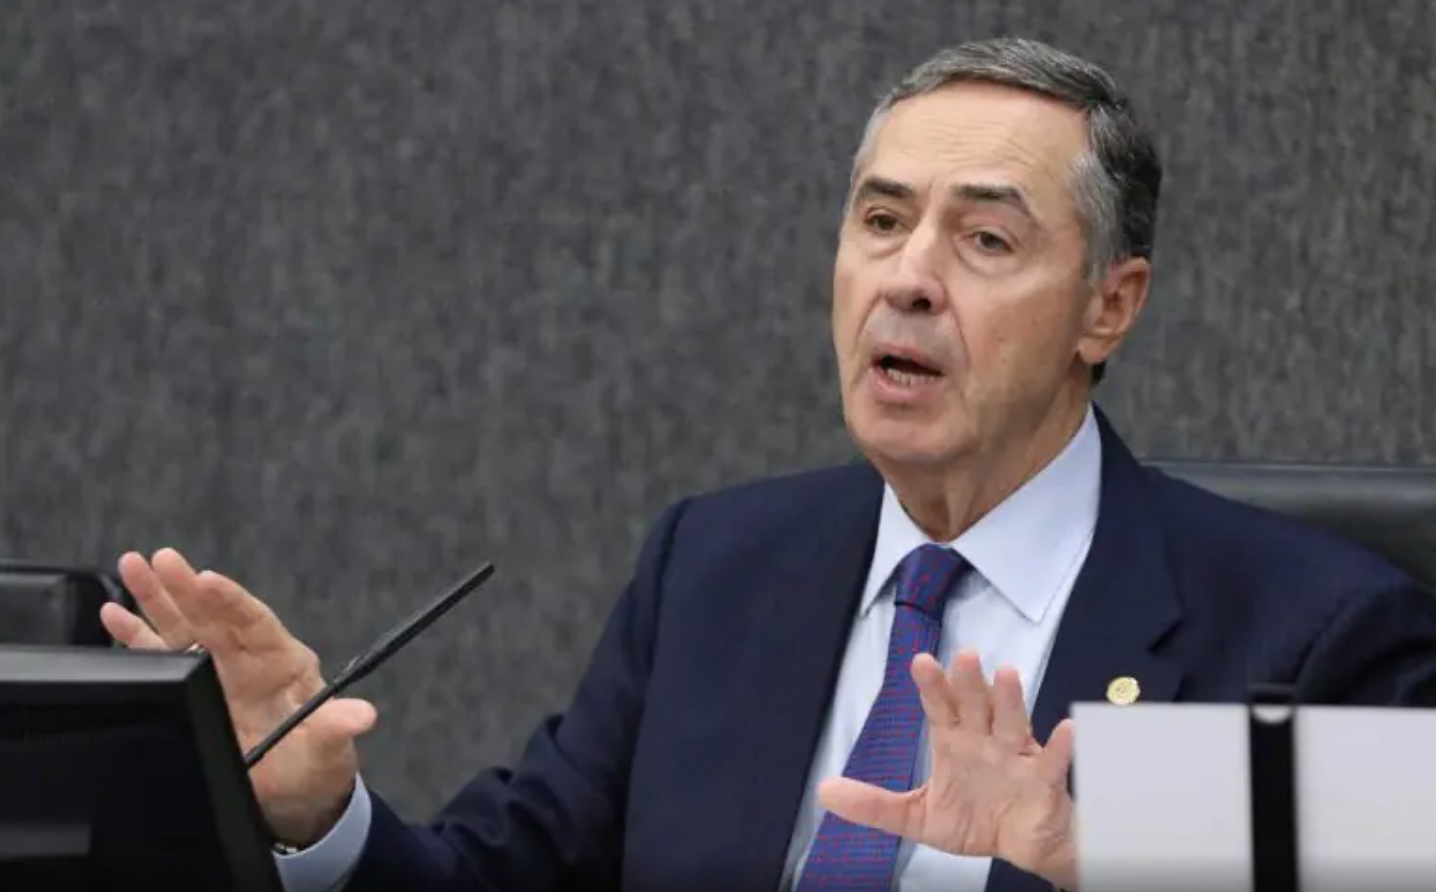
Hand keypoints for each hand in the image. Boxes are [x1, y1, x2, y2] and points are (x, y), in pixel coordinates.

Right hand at [100, 548, 376, 845]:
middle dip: (186, 587)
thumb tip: (364, 716)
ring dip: (157, 598)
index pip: (254, 622)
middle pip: (213, 615)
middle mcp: (246, 658)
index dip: (231, 600)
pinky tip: (113, 615)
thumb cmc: (316, 762)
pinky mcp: (191, 690)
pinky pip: (159, 656)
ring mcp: (215, 671)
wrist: (293, 794)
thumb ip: (338, 727)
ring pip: (183, 626)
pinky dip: (136, 636)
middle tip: (162, 559)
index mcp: (281, 662)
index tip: (207, 578)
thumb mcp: (329, 746)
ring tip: (133, 564)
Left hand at [818, 650, 1078, 889]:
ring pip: (1013, 721)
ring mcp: (1016, 756)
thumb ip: (873, 804)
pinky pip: (1052, 761)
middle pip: (977, 704)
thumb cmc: (974, 819)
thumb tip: (825, 791)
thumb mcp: (916, 815)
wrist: (1020, 846)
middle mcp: (984, 739)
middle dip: (970, 682)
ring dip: (1011, 699)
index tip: (921, 661)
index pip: (940, 708)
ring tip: (1007, 674)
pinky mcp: (1044, 780)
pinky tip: (1067, 729)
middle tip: (964, 655)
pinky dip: (1062, 746)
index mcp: (954, 742)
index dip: (932, 686)